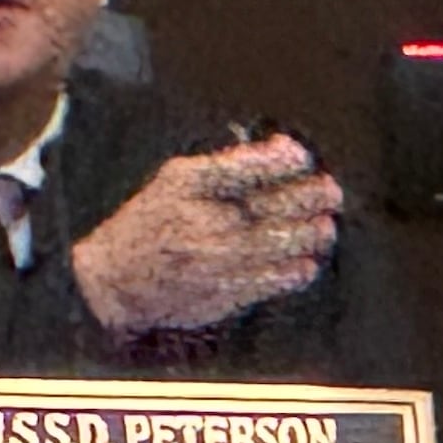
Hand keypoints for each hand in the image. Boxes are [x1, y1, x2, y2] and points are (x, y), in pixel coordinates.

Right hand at [68, 134, 340, 335]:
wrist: (112, 283)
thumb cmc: (149, 223)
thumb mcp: (176, 180)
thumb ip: (227, 164)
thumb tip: (280, 149)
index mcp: (190, 186)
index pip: (248, 166)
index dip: (283, 159)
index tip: (301, 155)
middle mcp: (205, 221)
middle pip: (273, 205)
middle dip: (311, 196)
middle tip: (331, 191)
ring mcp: (216, 260)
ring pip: (280, 244)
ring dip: (312, 234)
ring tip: (325, 226)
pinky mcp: (222, 293)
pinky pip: (271, 280)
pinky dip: (296, 271)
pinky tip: (307, 263)